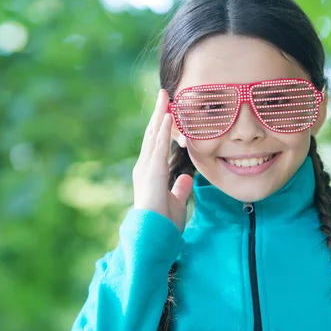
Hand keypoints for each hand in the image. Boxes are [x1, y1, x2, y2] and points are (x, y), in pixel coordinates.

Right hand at [132, 89, 192, 233]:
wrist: (153, 236)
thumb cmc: (163, 223)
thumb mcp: (175, 202)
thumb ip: (179, 188)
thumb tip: (186, 179)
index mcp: (150, 172)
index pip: (155, 143)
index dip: (161, 126)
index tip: (167, 110)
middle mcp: (145, 166)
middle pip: (152, 133)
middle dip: (158, 113)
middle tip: (163, 94)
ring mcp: (146, 168)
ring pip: (153, 135)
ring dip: (160, 114)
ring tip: (164, 96)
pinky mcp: (151, 171)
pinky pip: (158, 145)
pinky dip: (162, 129)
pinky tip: (167, 115)